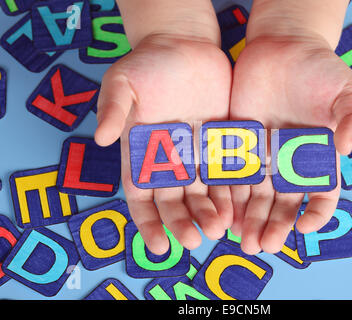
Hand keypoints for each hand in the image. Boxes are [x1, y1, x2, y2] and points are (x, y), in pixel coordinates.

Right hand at [95, 35, 232, 253]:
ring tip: (220, 228)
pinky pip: (228, 173)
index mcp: (142, 154)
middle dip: (184, 223)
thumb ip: (114, 110)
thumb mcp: (122, 82)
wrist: (185, 45)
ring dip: (212, 213)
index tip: (160, 245)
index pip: (142, 197)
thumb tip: (101, 138)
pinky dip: (234, 192)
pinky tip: (241, 208)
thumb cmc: (148, 64)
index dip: (149, 223)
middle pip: (176, 203)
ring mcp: (198, 155)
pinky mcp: (222, 144)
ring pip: (205, 194)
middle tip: (196, 240)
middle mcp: (170, 162)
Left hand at [229, 34, 351, 254]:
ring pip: (255, 196)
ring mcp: (263, 155)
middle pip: (283, 203)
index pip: (322, 195)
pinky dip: (228, 195)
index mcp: (319, 157)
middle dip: (273, 226)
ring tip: (242, 240)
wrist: (284, 46)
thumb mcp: (347, 90)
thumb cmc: (320, 68)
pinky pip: (232, 174)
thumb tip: (348, 148)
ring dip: (249, 219)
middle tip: (263, 245)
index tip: (305, 228)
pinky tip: (223, 213)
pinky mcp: (239, 143)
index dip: (316, 214)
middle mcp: (290, 162)